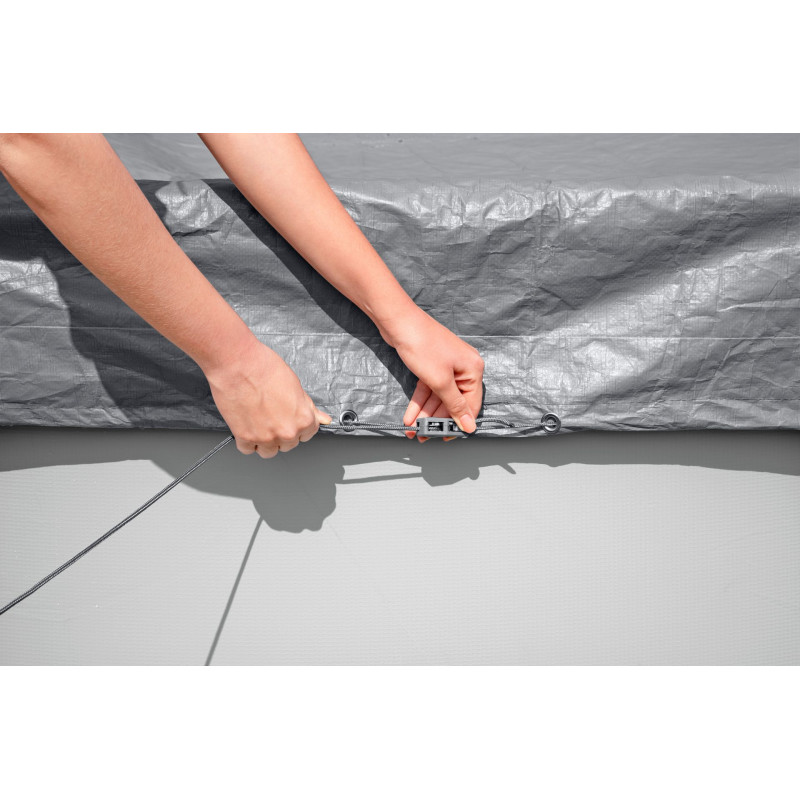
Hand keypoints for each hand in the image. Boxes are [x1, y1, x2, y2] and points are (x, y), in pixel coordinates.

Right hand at [203, 337, 330, 456]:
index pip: (308, 433)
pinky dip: (246, 441)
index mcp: (303, 419)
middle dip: (282, 433)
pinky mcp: (245, 437)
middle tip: (272, 416)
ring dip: (265, 441)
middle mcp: (287, 432)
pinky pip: (248, 449)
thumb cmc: (265, 368)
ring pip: (269, 451)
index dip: (298, 425)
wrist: (238, 363)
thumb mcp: (295, 385)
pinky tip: (247, 425)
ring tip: (259, 421)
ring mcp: (266, 437)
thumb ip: (308, 407)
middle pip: (288, 444)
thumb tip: (322, 419)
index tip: (290, 419)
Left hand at [382, 309, 484, 442]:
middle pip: (452, 403)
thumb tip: (469, 425)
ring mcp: (447, 366)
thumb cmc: (422, 345)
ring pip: (438, 398)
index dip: (458, 424)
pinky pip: (428, 389)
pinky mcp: (432, 365)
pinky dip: (419, 403)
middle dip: (436, 420)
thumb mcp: (440, 381)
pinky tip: (410, 416)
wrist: (399, 322)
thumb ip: (455, 406)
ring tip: (413, 429)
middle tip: (424, 435)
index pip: (471, 406)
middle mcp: (463, 368)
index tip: (445, 437)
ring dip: (425, 414)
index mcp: (473, 370)